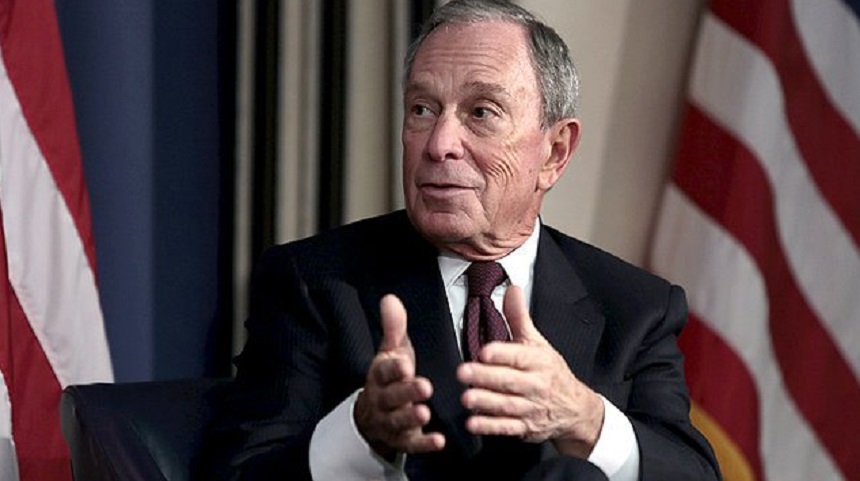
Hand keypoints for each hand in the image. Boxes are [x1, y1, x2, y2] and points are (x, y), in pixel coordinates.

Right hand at [354, 294, 445, 458]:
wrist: (373, 417)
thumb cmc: (389, 378)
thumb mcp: (390, 351)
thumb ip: (393, 327)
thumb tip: (390, 298)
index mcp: (380, 375)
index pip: (384, 370)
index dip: (393, 368)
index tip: (405, 363)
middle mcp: (383, 399)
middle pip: (392, 396)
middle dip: (406, 392)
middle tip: (424, 387)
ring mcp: (391, 422)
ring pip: (399, 421)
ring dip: (411, 417)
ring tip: (425, 413)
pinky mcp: (403, 441)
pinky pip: (412, 444)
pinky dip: (424, 443)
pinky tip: (439, 441)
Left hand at [456, 286, 604, 457]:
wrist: (576, 408)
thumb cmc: (551, 372)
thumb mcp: (537, 342)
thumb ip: (519, 317)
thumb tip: (512, 289)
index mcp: (537, 361)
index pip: (519, 356)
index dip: (501, 354)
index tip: (484, 351)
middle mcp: (535, 384)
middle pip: (509, 381)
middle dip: (486, 377)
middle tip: (463, 372)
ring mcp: (531, 408)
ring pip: (507, 405)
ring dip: (486, 403)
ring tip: (466, 398)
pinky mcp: (526, 428)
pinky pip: (507, 427)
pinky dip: (490, 426)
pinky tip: (473, 423)